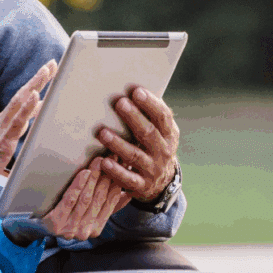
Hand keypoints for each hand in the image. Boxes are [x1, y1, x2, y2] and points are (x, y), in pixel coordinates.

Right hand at [0, 60, 56, 207]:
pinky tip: (35, 95)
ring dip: (34, 85)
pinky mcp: (1, 143)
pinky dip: (26, 107)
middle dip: (37, 79)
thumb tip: (27, 138)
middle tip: (52, 64)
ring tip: (47, 71)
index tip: (46, 74)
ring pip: (19, 103)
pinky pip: (17, 122)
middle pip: (20, 97)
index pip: (18, 103)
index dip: (33, 87)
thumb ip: (10, 142)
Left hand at [41, 165, 130, 240]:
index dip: (117, 183)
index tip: (121, 166)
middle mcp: (86, 231)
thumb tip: (127, 193)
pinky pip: (70, 200)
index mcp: (96, 228)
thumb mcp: (87, 214)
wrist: (36, 227)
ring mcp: (71, 228)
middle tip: (111, 158)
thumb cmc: (63, 216)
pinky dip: (78, 185)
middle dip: (106, 176)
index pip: (110, 202)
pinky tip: (84, 173)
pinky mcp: (56, 222)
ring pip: (86, 198)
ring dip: (94, 178)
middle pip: (99, 198)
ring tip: (99, 161)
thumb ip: (106, 207)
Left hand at [94, 87, 180, 202]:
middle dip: (134, 118)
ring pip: (135, 155)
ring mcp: (153, 169)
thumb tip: (132, 87)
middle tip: (120, 103)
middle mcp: (163, 151)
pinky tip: (103, 161)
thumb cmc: (153, 145)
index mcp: (169, 134)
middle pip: (148, 133)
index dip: (151, 104)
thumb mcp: (159, 131)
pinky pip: (128, 178)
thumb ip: (149, 114)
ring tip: (102, 133)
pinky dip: (115, 171)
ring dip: (118, 144)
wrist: (162, 182)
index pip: (163, 117)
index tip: (136, 91)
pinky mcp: (141, 185)